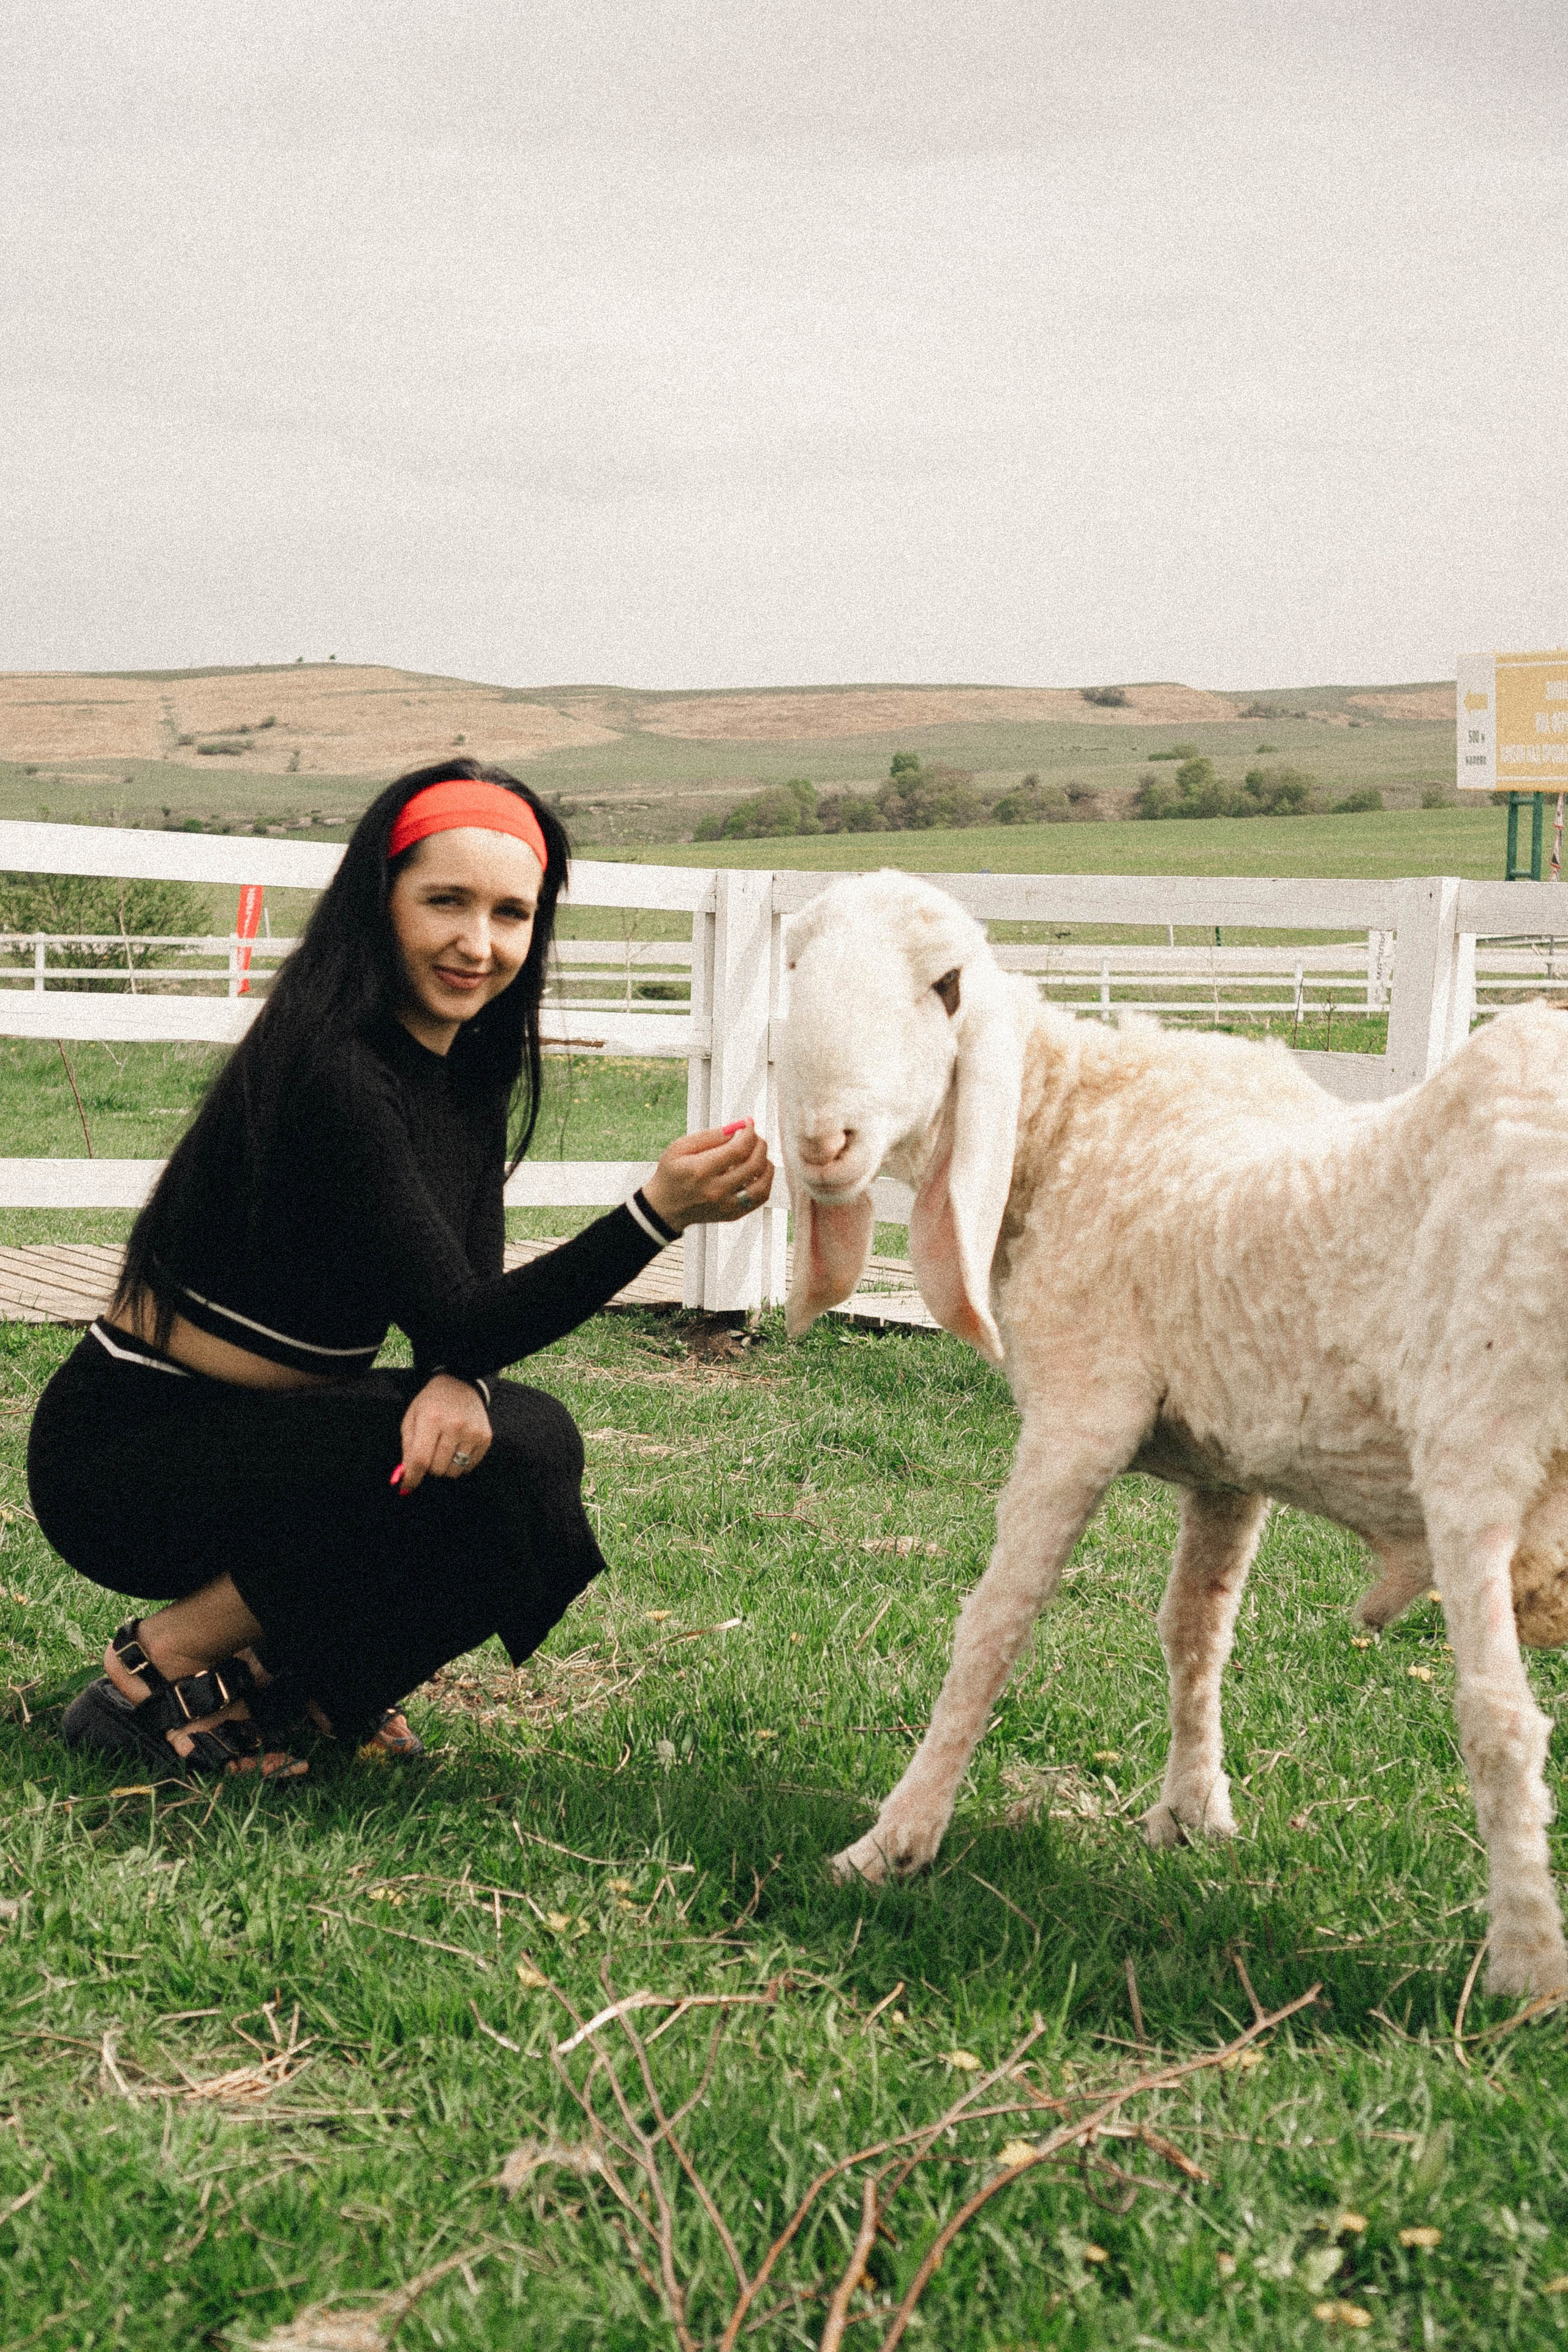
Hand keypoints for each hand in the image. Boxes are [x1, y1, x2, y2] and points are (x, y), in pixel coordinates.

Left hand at [396, 1373, 491, 1494]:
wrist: (460, 1383)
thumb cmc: (431, 1404)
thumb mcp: (411, 1419)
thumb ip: (407, 1449)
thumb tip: (403, 1479)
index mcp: (431, 1419)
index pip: (420, 1459)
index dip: (412, 1477)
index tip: (407, 1487)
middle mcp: (454, 1426)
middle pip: (437, 1469)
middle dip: (429, 1468)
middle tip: (429, 1454)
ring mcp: (472, 1432)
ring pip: (454, 1471)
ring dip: (445, 1467)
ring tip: (444, 1450)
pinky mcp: (485, 1437)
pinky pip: (470, 1467)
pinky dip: (460, 1464)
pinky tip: (457, 1447)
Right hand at [642, 1119, 774, 1233]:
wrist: (665, 1207)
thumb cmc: (671, 1174)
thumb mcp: (680, 1147)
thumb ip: (709, 1136)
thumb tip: (736, 1129)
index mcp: (701, 1170)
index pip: (738, 1150)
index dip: (749, 1133)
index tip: (749, 1125)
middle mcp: (715, 1190)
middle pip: (754, 1164)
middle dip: (759, 1144)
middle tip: (754, 1137)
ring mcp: (726, 1205)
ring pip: (762, 1183)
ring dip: (766, 1164)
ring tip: (758, 1154)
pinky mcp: (732, 1214)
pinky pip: (760, 1198)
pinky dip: (765, 1181)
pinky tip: (758, 1172)